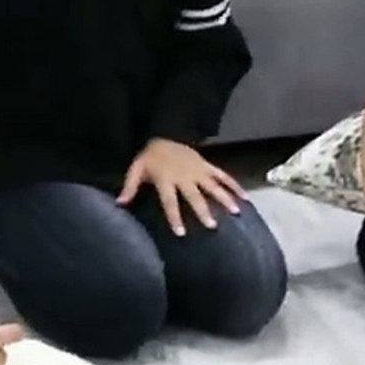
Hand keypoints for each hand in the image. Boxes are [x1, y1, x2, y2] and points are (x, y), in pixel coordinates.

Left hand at [117, 138, 245, 235]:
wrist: (165, 131)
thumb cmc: (150, 157)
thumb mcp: (136, 169)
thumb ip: (129, 187)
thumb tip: (119, 204)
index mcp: (166, 179)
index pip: (170, 201)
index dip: (175, 216)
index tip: (181, 233)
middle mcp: (184, 176)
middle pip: (195, 196)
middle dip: (203, 211)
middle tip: (212, 225)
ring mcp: (198, 170)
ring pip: (213, 186)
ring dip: (225, 198)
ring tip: (235, 212)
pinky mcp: (207, 166)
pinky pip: (223, 175)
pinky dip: (234, 185)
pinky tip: (245, 197)